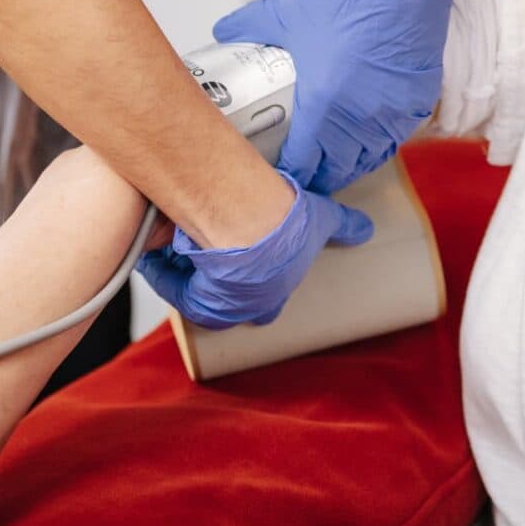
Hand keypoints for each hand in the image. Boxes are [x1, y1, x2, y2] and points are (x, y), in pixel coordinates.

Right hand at [135, 172, 372, 327]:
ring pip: (191, 290)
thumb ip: (344, 225)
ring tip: (181, 246)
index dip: (259, 297)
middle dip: (218, 291)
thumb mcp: (324, 221)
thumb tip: (365, 229)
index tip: (254, 282)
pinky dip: (159, 265)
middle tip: (214, 266)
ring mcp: (207, 296)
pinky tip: (159, 249)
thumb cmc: (283, 225)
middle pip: (223, 307)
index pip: (265, 309)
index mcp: (271, 295)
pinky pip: (164, 277)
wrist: (248, 217)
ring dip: (185, 273)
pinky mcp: (178, 279)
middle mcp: (239, 304)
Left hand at [214, 0, 474, 192]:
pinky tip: (368, 138)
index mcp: (323, 105)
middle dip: (320, 177)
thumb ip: (250, 26)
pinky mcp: (416, 105)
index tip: (283, 175)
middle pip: (337, 172)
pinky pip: (394, 139)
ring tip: (335, 162)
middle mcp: (359, 120)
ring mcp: (390, 116)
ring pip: (368, 160)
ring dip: (350, 166)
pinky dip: (379, 144)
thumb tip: (223, 31)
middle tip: (308, 172)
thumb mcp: (289, 15)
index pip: (304, 163)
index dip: (292, 175)